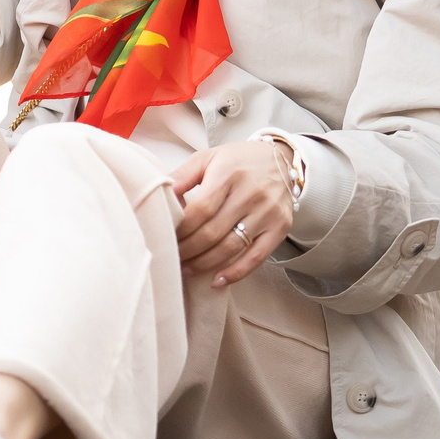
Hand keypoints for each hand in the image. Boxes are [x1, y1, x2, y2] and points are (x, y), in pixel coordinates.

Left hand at [168, 138, 295, 287]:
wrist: (279, 158)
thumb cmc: (236, 161)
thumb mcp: (207, 157)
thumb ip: (183, 175)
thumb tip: (159, 191)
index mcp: (228, 174)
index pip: (201, 209)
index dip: (182, 229)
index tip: (166, 238)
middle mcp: (251, 194)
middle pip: (213, 231)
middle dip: (189, 249)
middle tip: (172, 257)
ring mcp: (267, 212)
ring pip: (232, 246)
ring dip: (205, 263)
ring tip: (187, 269)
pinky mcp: (280, 227)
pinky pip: (257, 256)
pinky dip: (236, 272)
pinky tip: (217, 280)